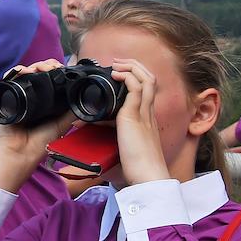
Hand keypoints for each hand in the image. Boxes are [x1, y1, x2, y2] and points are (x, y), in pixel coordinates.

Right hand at [0, 60, 77, 190]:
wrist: (22, 150)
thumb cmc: (41, 140)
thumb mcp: (63, 123)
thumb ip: (73, 111)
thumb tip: (85, 96)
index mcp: (47, 98)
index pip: (51, 77)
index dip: (55, 69)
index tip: (60, 68)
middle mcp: (34, 94)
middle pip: (39, 71)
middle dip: (45, 65)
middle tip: (49, 68)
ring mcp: (21, 93)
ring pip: (26, 72)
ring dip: (32, 66)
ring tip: (37, 69)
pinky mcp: (9, 95)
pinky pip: (10, 79)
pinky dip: (14, 71)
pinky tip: (21, 71)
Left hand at [109, 59, 170, 184]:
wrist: (148, 177)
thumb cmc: (137, 167)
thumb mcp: (122, 145)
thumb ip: (109, 133)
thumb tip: (91, 126)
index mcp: (148, 120)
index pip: (148, 90)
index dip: (137, 77)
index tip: (121, 73)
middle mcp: (149, 113)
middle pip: (150, 79)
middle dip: (134, 66)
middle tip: (118, 63)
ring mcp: (144, 113)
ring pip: (145, 79)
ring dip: (130, 67)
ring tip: (116, 64)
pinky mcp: (135, 116)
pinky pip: (135, 89)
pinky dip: (126, 77)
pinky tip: (115, 75)